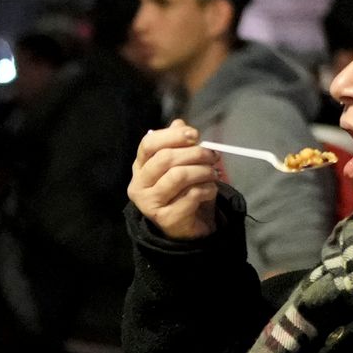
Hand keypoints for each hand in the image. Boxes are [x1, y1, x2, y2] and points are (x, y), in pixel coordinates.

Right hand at [128, 124, 228, 241]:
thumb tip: (180, 124)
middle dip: (194, 153)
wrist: (188, 228)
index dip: (172, 136)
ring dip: (202, 171)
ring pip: (179, 176)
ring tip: (213, 173)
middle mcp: (139, 185)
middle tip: (212, 156)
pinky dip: (207, 189)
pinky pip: (191, 195)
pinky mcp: (166, 219)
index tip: (194, 135)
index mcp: (140, 168)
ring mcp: (150, 204)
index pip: (148, 144)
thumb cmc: (183, 192)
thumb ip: (178, 145)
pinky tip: (211, 190)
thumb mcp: (181, 165)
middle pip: (166, 158)